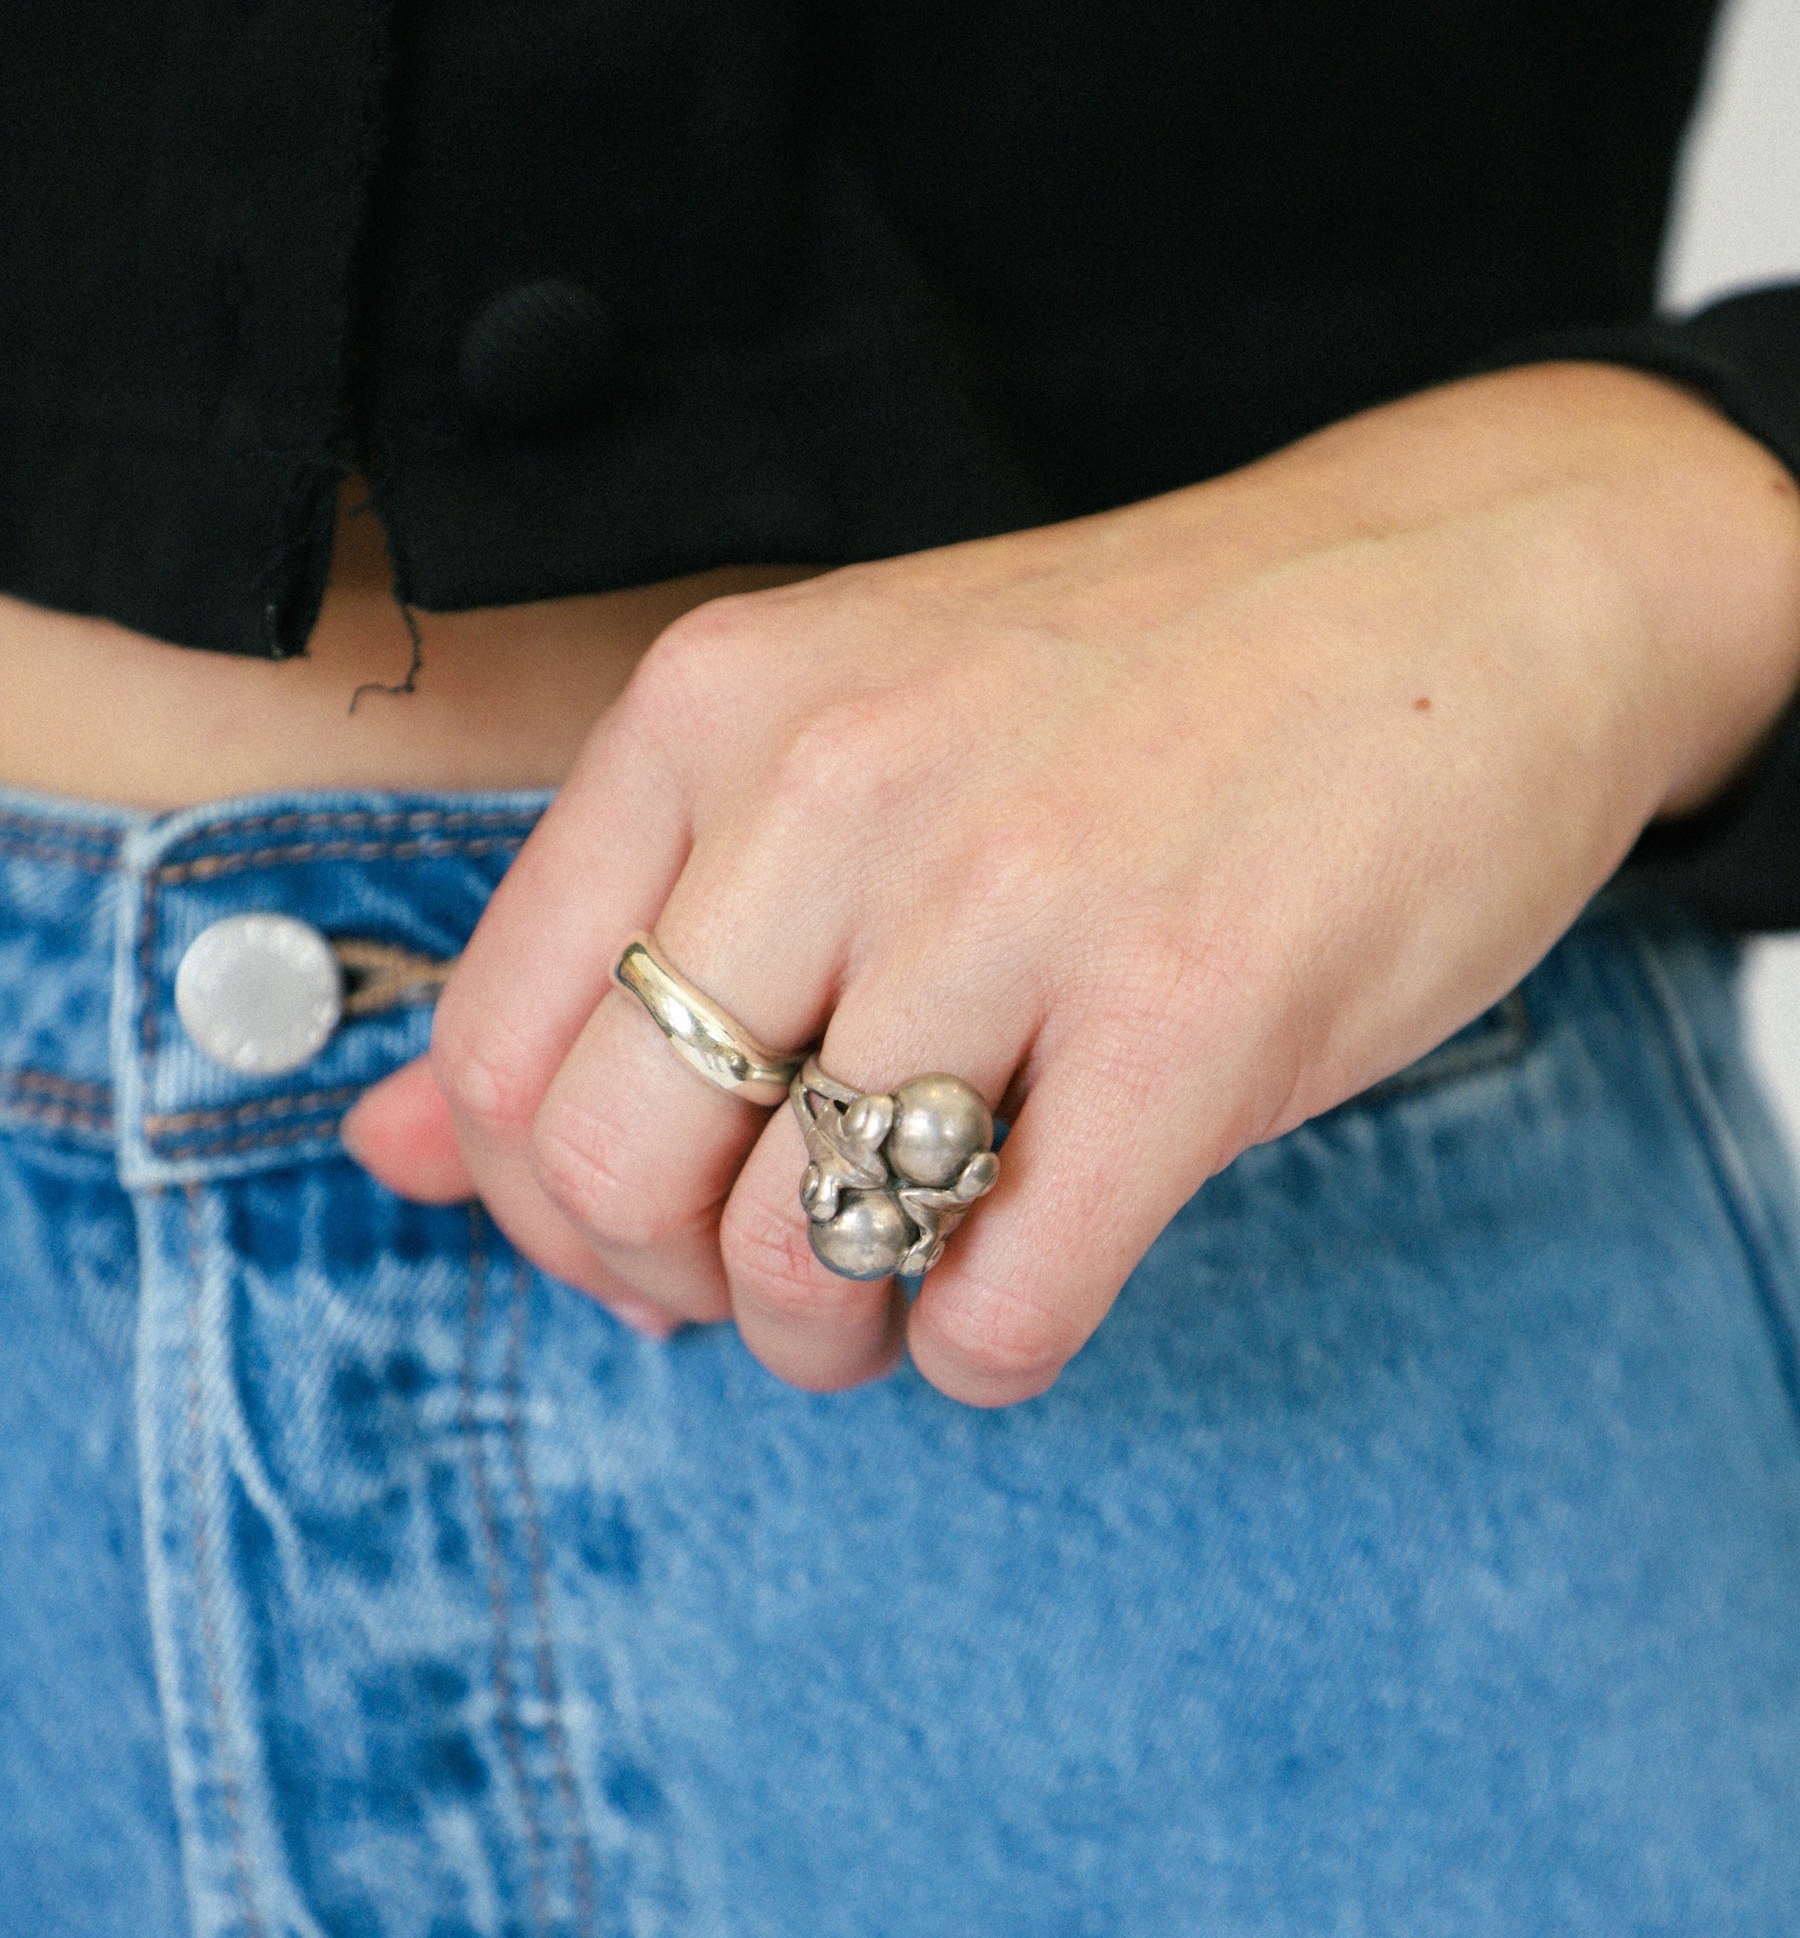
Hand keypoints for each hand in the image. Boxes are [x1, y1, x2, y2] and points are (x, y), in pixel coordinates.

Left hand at [342, 364, 1799, 1403]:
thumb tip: (388, 1146)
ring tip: (913, 1279)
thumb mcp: (845, 748)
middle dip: (674, 1290)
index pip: (498, 1040)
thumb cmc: (1139, 696)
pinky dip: (987, 1351)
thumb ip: (621, 939)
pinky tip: (1034, 1276)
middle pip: (612, 1167)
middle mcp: (841, 784)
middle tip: (783, 1280)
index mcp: (724, 708)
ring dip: (834, 1336)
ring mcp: (1018, 895)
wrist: (1467, 585)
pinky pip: (998, 1303)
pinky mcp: (1194, 1014)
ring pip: (795, 1256)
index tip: (653, 1230)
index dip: (545, 1205)